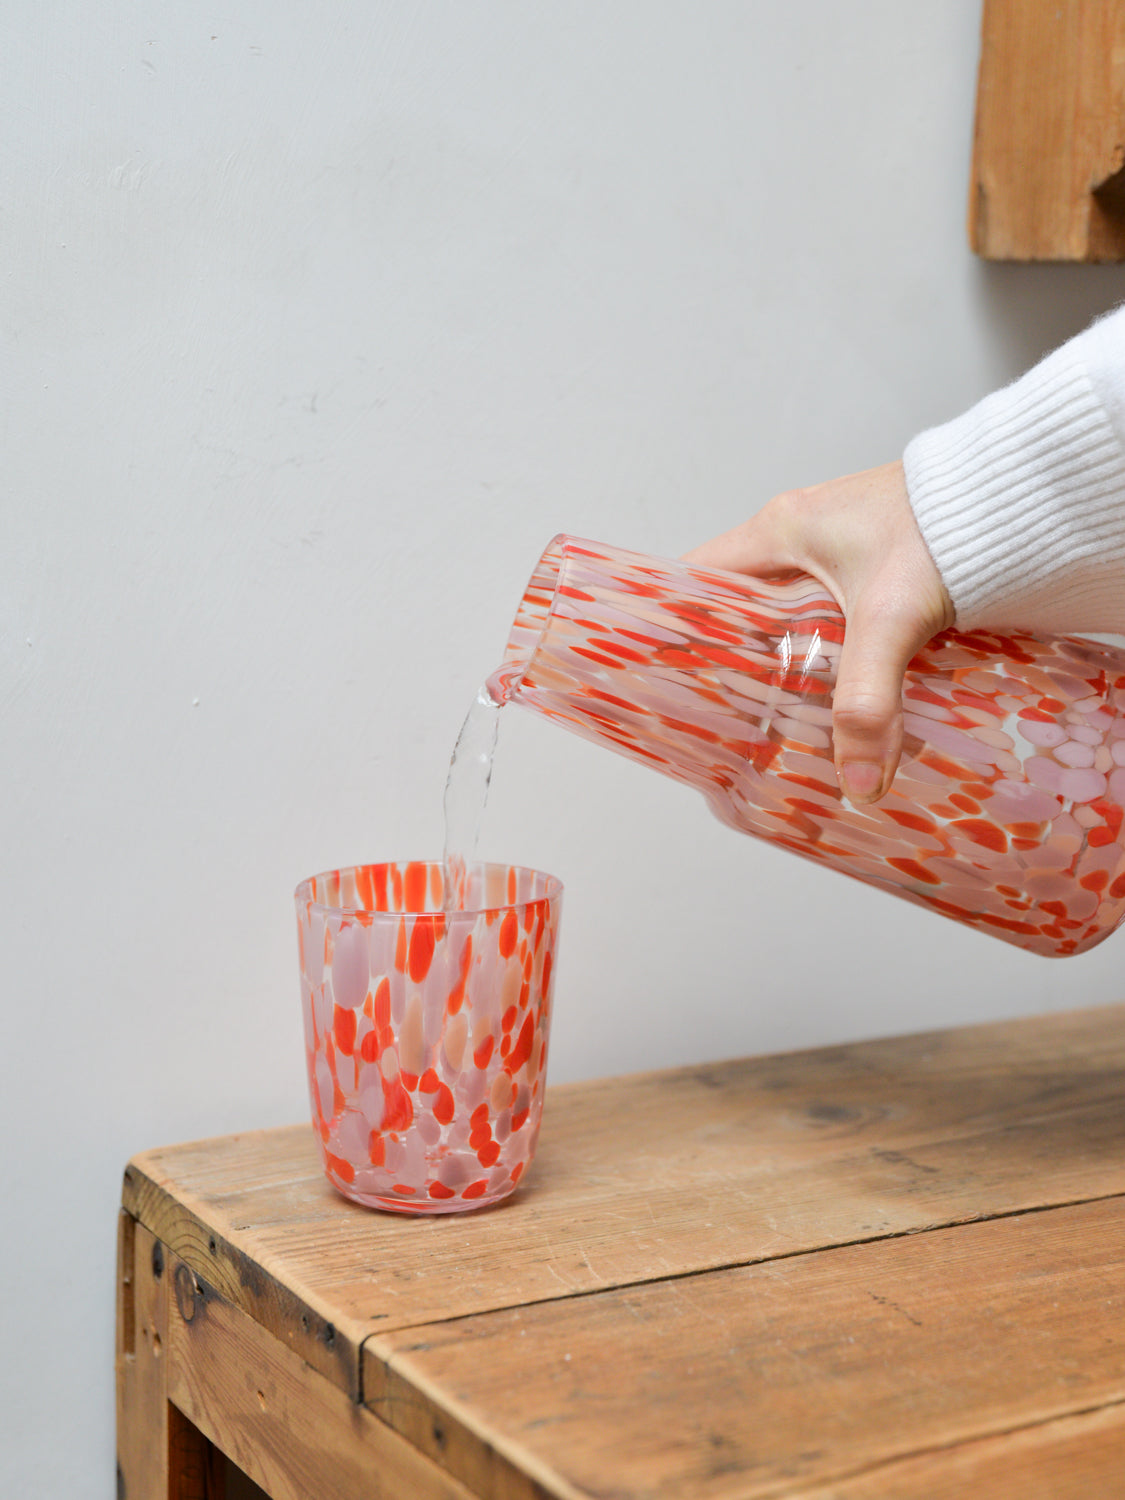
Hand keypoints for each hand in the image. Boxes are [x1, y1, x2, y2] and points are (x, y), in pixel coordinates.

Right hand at [684, 462, 953, 803]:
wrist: (1016, 499)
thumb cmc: (943, 531)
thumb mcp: (891, 620)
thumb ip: (868, 702)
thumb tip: (857, 783)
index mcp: (779, 529)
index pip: (697, 577)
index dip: (680, 625)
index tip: (675, 678)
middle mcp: (800, 533)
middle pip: (741, 603)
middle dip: (737, 657)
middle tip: (731, 714)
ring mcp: (839, 546)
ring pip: (789, 611)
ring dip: (788, 658)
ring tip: (783, 716)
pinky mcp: (876, 563)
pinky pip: (831, 613)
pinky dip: (830, 651)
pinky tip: (841, 691)